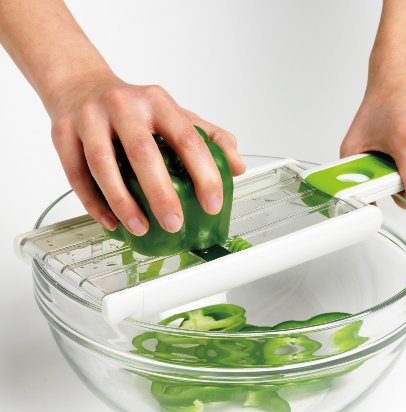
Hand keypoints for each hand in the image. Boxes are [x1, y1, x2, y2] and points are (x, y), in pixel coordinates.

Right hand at [48, 74, 244, 233]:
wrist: (80, 84)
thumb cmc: (133, 107)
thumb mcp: (173, 113)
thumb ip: (208, 137)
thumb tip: (237, 167)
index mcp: (158, 101)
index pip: (188, 138)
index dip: (204, 174)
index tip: (212, 204)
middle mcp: (123, 105)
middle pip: (143, 153)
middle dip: (161, 194)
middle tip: (175, 223)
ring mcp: (89, 118)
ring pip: (104, 166)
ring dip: (123, 203)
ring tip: (141, 228)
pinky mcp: (62, 133)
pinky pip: (77, 175)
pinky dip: (94, 203)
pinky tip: (111, 222)